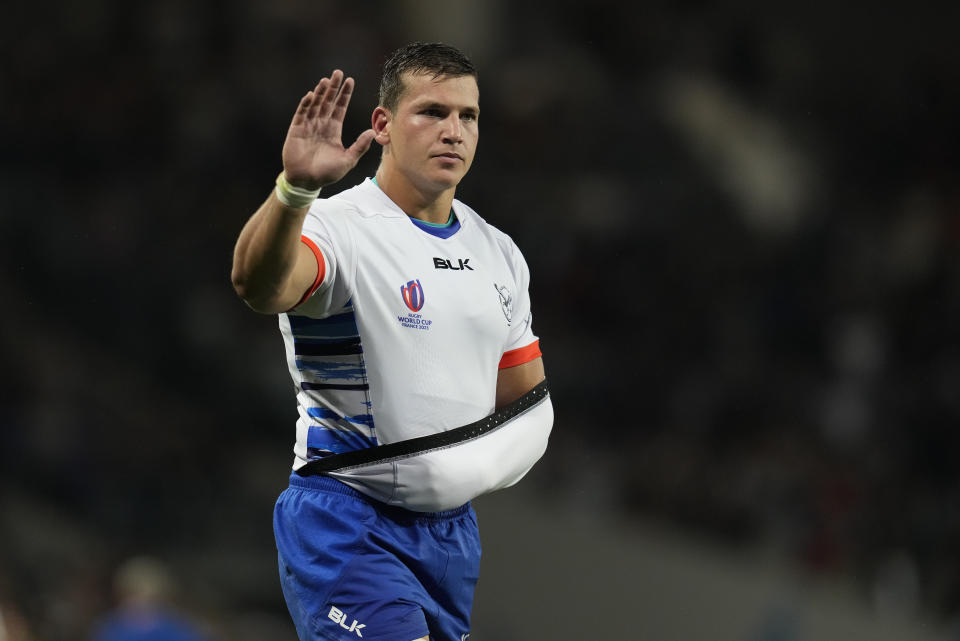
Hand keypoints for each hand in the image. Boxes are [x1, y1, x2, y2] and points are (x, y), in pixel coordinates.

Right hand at [281, 70, 375, 189]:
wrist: (307, 182)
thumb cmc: (327, 174)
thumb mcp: (348, 160)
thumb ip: (360, 146)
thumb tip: (373, 132)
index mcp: (333, 130)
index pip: (340, 108)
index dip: (344, 95)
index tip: (350, 81)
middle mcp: (321, 125)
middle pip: (328, 102)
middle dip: (333, 88)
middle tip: (338, 72)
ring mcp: (308, 127)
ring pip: (315, 105)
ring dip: (320, 93)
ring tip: (326, 81)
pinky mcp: (296, 131)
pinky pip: (301, 115)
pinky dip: (305, 105)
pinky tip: (311, 96)